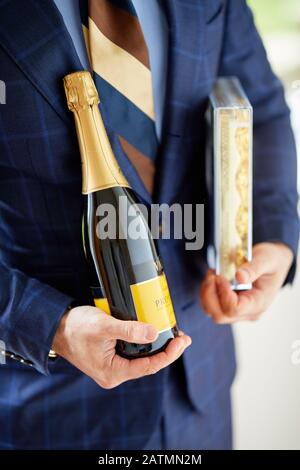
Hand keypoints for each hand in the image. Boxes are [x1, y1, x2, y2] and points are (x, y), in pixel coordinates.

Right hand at [52, 306, 190, 388]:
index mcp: (113, 373)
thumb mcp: (104, 326)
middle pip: (148, 364)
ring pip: (142, 358)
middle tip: (183, 337)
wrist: (56, 328)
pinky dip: (146, 343)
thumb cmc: (76, 327)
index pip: (149, 367)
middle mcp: (114, 374)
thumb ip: (129, 330)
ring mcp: (113, 366)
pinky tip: (154, 333)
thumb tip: (154, 332)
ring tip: (174, 335)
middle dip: (167, 351)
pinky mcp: (111, 357)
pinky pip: (134, 352)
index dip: (169, 354)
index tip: (182, 341)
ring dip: (158, 346)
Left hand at [200, 243, 292, 323]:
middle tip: (212, 274)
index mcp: (258, 304)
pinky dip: (207, 292)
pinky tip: (212, 277)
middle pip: (220, 315)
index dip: (224, 293)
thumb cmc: (272, 262)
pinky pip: (211, 305)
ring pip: (212, 311)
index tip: (221, 276)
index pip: (235, 309)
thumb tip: (239, 277)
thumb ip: (254, 268)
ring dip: (207, 293)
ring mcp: (237, 310)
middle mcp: (247, 312)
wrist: (273, 264)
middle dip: (210, 295)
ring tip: (212, 274)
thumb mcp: (267, 260)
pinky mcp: (229, 304)